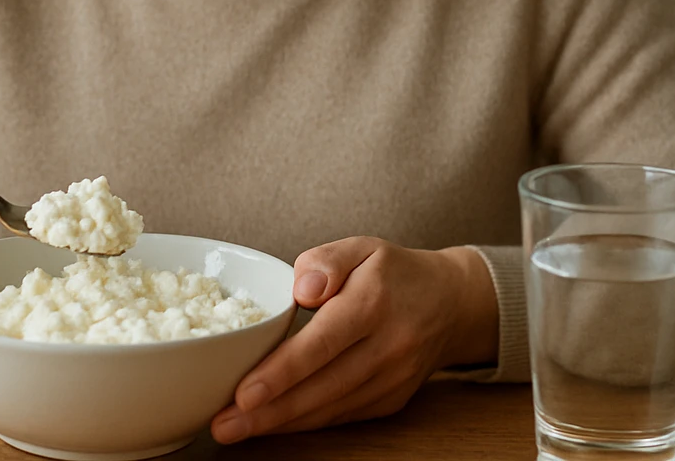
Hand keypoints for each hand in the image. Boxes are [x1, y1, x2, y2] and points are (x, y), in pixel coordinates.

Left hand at [209, 237, 498, 443]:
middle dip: (269, 411)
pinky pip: (342, 416)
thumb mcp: (363, 247)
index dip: (282, 372)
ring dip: (281, 424)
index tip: (244, 392)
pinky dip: (305, 423)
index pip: (323, 343)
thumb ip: (327, 260)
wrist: (452, 303)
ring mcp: (393, 378)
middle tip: (223, 423)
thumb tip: (301, 290)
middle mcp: (388, 345)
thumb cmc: (396, 274)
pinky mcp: (392, 400)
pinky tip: (272, 423)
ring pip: (330, 409)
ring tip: (235, 428)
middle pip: (322, 386)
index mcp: (375, 302)